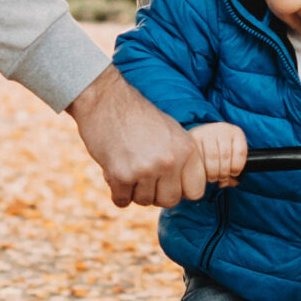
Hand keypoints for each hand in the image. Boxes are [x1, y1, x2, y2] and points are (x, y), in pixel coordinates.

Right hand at [66, 67, 205, 209]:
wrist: (105, 98)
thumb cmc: (137, 115)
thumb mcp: (171, 132)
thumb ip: (181, 159)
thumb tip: (186, 190)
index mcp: (187, 149)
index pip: (195, 192)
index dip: (179, 189)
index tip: (167, 181)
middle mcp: (170, 161)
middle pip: (169, 201)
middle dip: (155, 193)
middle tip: (143, 177)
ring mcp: (146, 169)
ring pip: (144, 201)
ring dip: (133, 190)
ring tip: (127, 167)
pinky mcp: (122, 175)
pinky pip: (122, 201)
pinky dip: (117, 193)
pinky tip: (114, 172)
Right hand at [191, 121, 247, 186]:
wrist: (200, 137)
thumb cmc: (219, 150)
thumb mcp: (231, 156)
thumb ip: (234, 171)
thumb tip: (233, 182)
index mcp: (236, 132)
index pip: (240, 153)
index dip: (237, 168)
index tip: (232, 174)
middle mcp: (222, 128)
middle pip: (225, 156)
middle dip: (223, 173)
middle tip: (220, 178)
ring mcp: (207, 131)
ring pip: (212, 158)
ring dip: (212, 173)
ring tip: (212, 177)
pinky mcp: (194, 136)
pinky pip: (199, 157)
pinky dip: (201, 168)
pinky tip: (202, 171)